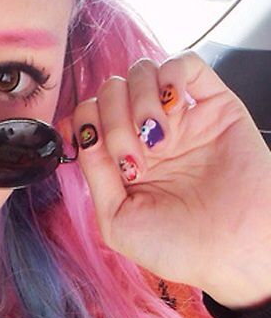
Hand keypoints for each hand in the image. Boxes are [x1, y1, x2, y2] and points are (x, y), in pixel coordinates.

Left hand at [72, 51, 270, 308]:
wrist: (236, 254)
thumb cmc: (177, 247)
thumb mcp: (116, 219)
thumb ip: (93, 172)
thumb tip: (81, 133)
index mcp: (120, 157)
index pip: (88, 114)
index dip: (86, 124)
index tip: (100, 153)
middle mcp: (146, 133)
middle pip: (110, 90)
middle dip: (112, 120)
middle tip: (134, 158)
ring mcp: (179, 118)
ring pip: (141, 72)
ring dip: (139, 101)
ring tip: (159, 141)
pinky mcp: (215, 105)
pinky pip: (185, 63)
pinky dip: (169, 76)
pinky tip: (173, 108)